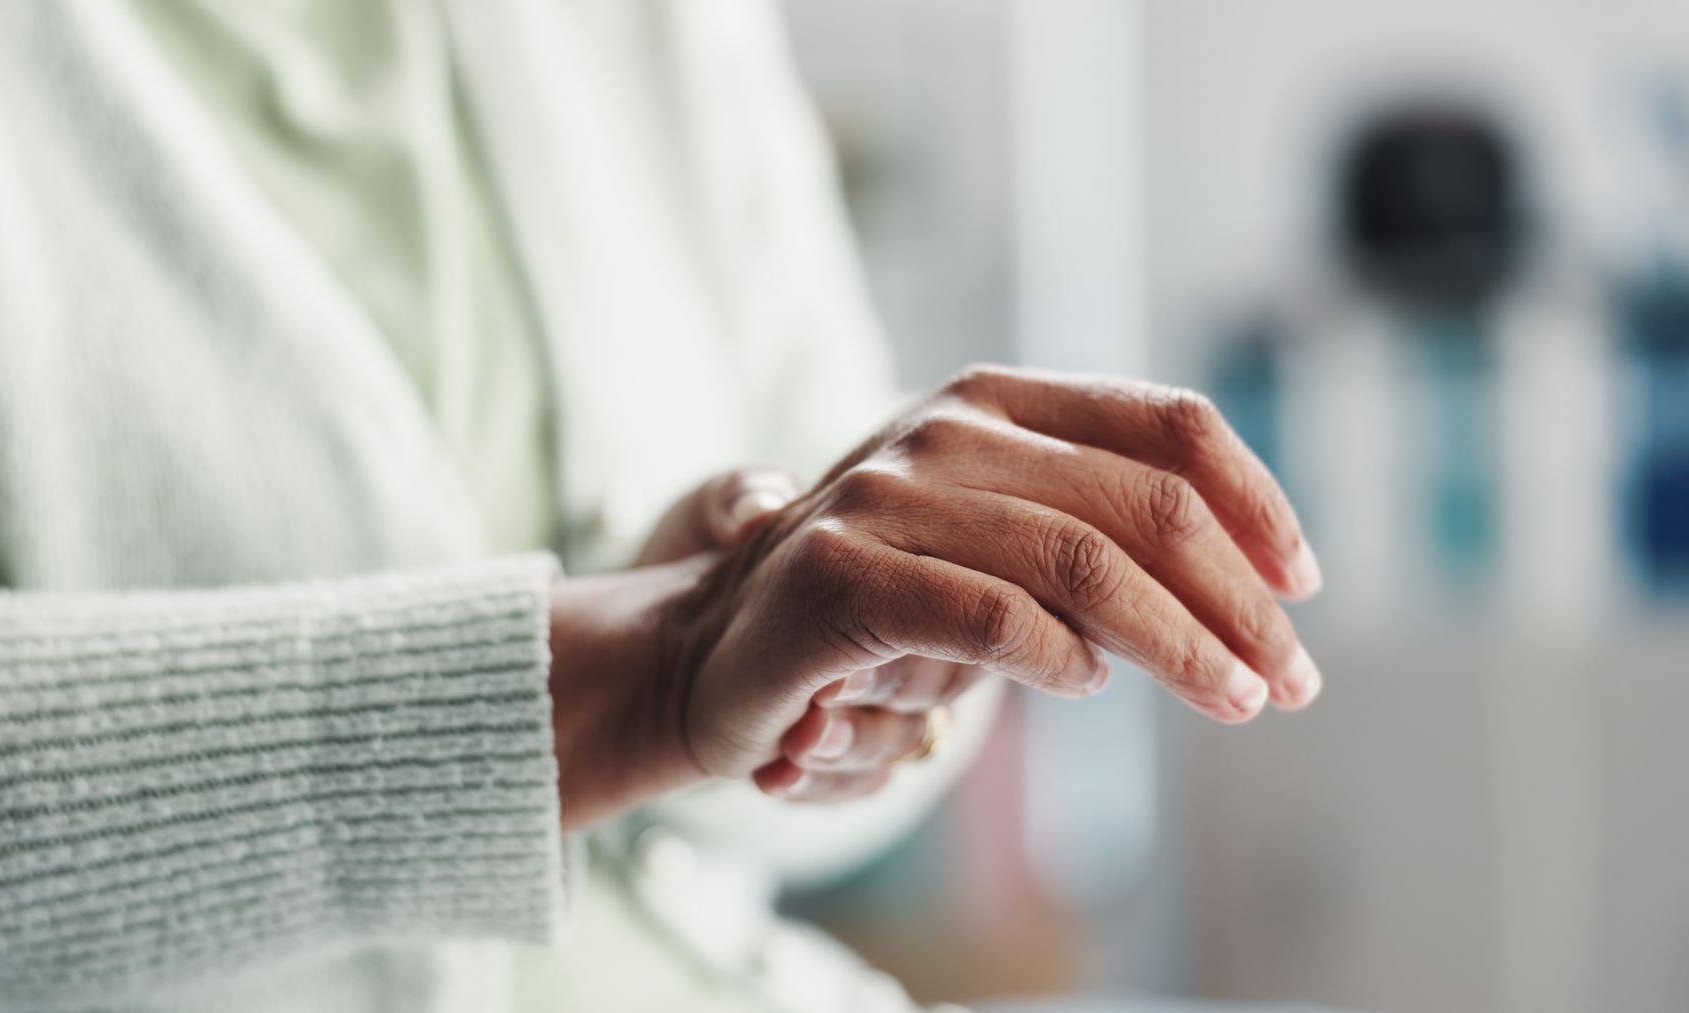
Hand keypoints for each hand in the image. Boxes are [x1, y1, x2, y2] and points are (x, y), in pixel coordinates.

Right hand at [660, 366, 1322, 784]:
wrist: (714, 653)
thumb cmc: (878, 612)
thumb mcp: (996, 554)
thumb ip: (1093, 541)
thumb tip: (1253, 587)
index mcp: (992, 401)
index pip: (1164, 421)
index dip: (1255, 497)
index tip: (1304, 583)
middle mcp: (942, 430)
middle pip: (1142, 502)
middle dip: (1238, 598)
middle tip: (1291, 677)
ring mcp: (883, 495)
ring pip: (1081, 564)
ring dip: (1181, 645)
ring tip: (1236, 700)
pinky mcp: (839, 575)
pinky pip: (988, 617)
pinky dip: (1058, 659)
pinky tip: (1088, 686)